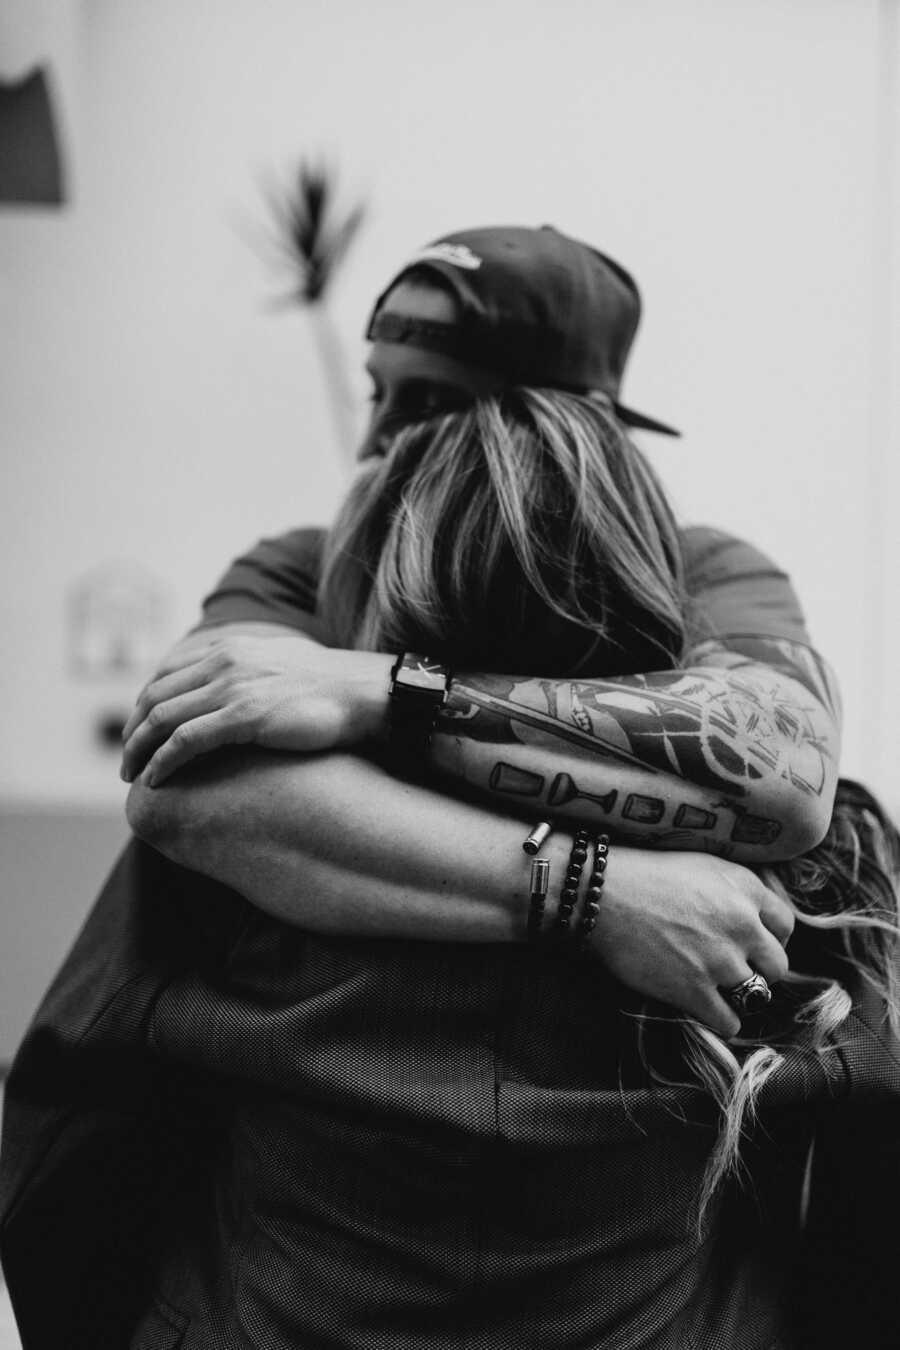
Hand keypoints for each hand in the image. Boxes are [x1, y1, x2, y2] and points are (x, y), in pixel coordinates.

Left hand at [120, 633, 392, 785]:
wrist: (365, 693)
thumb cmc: (332, 689)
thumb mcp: (282, 666)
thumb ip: (251, 672)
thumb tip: (236, 693)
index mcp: (231, 647)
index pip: (166, 673)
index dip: (144, 705)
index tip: (139, 732)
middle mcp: (224, 660)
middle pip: (155, 695)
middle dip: (133, 730)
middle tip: (127, 760)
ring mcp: (232, 686)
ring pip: (162, 718)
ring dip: (139, 749)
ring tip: (133, 776)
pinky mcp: (243, 715)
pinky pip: (186, 740)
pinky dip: (163, 761)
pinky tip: (156, 780)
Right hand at [594, 848, 793, 1037]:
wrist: (603, 894)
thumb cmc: (646, 874)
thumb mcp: (703, 864)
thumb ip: (737, 888)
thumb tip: (756, 914)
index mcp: (745, 888)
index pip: (785, 925)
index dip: (771, 938)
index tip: (753, 945)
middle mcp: (742, 923)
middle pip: (778, 964)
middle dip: (759, 969)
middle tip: (736, 970)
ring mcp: (720, 959)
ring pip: (757, 994)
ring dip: (739, 995)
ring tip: (718, 990)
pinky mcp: (695, 989)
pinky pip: (729, 1021)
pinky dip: (722, 1021)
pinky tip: (708, 1010)